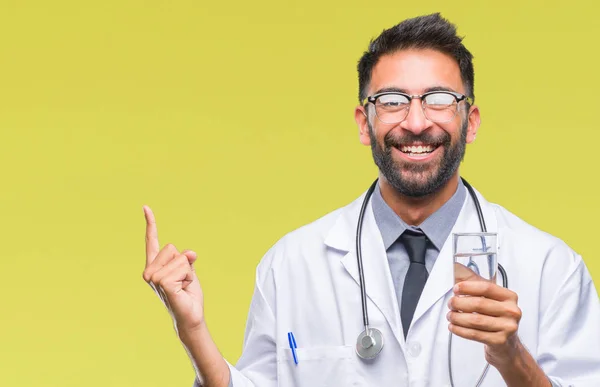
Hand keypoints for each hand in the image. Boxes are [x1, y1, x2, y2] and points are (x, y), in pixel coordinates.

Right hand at [142, 205, 204, 333]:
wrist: (190, 316)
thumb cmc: (188, 295)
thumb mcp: (188, 271)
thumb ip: (186, 258)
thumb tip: (190, 253)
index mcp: (154, 266)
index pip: (152, 241)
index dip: (150, 223)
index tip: (145, 207)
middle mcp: (149, 271)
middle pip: (172, 248)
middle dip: (184, 263)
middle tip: (183, 281)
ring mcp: (154, 278)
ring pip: (180, 258)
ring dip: (188, 272)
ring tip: (182, 286)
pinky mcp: (162, 283)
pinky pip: (183, 268)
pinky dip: (189, 277)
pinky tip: (182, 289)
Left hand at [447, 274, 522, 367]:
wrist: (507, 346)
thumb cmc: (496, 318)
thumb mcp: (490, 299)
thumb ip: (475, 283)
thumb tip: (456, 267)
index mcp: (510, 297)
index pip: (487, 287)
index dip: (468, 287)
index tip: (456, 288)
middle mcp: (512, 311)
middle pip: (479, 304)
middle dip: (459, 303)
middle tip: (450, 304)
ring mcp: (508, 327)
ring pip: (475, 320)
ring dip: (457, 317)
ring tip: (450, 316)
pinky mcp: (500, 341)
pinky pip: (474, 334)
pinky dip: (460, 330)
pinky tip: (453, 327)